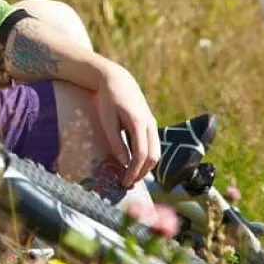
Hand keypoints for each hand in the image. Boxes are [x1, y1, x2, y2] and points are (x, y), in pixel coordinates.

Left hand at [93, 64, 160, 187]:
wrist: (118, 80)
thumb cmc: (109, 100)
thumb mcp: (107, 120)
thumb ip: (116, 141)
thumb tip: (123, 163)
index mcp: (138, 123)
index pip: (141, 155)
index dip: (134, 171)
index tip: (124, 182)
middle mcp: (150, 124)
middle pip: (154, 157)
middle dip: (142, 173)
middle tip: (127, 183)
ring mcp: (152, 124)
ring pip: (156, 152)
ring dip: (146, 167)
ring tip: (131, 177)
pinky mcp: (150, 124)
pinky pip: (153, 146)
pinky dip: (147, 158)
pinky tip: (135, 164)